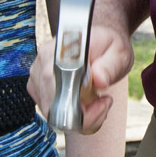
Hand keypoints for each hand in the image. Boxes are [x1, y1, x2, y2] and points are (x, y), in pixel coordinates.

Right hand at [27, 19, 133, 134]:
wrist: (97, 40)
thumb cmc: (108, 45)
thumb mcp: (119, 52)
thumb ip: (110, 65)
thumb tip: (98, 79)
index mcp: (60, 51)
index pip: (60, 90)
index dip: (82, 107)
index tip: (104, 101)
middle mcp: (42, 64)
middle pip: (54, 109)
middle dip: (83, 115)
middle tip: (103, 102)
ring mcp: (36, 77)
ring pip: (53, 115)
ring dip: (78, 116)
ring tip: (97, 99)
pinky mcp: (37, 88)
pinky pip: (51, 113)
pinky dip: (71, 115)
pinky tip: (85, 101)